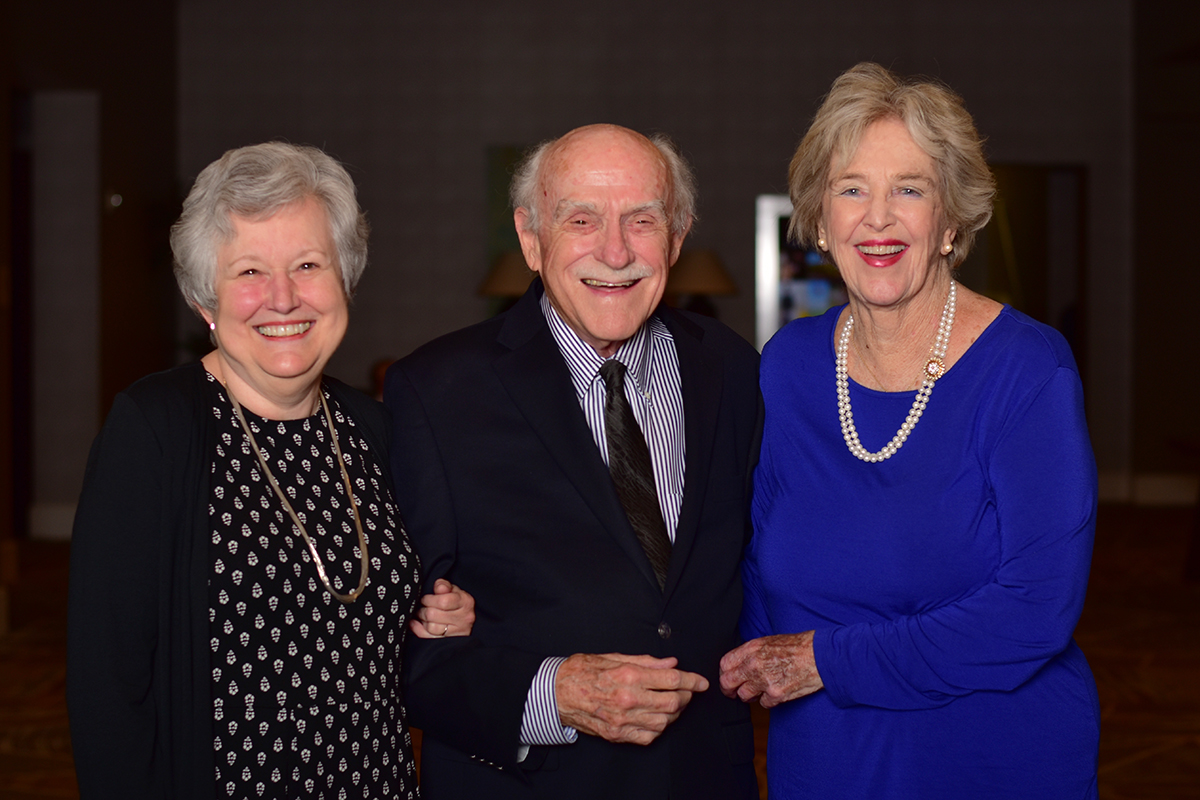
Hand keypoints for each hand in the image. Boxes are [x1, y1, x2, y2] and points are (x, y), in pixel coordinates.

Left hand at [409, 579, 475, 638]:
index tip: (426, 598)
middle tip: (423, 606)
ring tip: (423, 614)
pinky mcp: (448, 642)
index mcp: (466, 602)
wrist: (465, 618)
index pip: (443, 601)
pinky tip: (415, 623)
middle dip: (424, 609)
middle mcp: (464, 618)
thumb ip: (444, 586)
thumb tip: (438, 587)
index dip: (430, 599)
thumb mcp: (453, 590)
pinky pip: (427, 637)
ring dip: (422, 619)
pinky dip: (418, 629)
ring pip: (431, 627)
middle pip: (433, 615)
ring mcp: (457, 633)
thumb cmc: (457, 602)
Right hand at [555, 653, 707, 744]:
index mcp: (628, 675)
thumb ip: (646, 661)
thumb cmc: (581, 671)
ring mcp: (623, 720)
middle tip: (688, 691)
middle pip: (673, 702)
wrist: (555, 693)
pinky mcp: (617, 734)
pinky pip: (649, 736)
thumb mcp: (613, 656)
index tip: (701, 682)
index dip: (692, 681)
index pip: (672, 680)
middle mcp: (628, 699)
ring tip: (672, 703)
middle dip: (686, 696)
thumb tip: (670, 663)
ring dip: (674, 713)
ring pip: (664, 721)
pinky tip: (657, 718)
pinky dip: (659, 728)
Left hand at [719, 631, 822, 707]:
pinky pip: (764, 704)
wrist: (818, 655)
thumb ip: (750, 653)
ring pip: (744, 696)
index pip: (725, 664)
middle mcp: (755, 664)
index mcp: (752, 648)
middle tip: (732, 692)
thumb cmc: (796, 647)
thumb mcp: (768, 641)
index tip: (727, 678)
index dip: (724, 673)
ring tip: (759, 690)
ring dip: (749, 695)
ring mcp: (765, 681)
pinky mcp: (777, 694)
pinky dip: (768, 701)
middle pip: (728, 682)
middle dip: (728, 689)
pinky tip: (776, 691)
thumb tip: (737, 664)